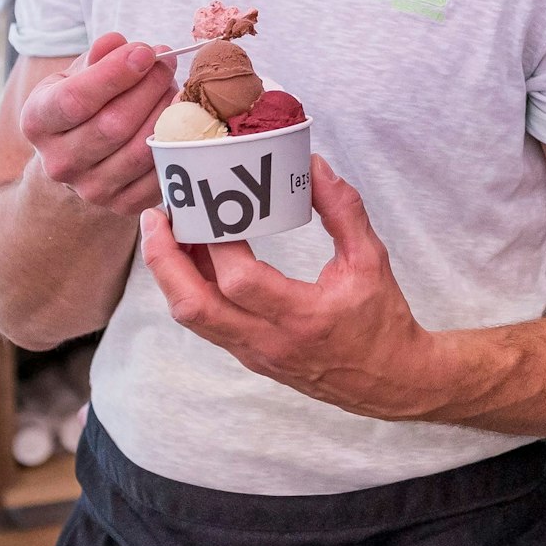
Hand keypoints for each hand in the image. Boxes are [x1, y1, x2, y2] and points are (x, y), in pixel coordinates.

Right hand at [19, 32, 177, 216]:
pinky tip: (182, 119)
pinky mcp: (123, 205)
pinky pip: (160, 173)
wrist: (79, 159)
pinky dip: (177, 144)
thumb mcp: (77, 75)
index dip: (114, 73)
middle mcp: (59, 162)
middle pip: (114, 124)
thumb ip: (97, 56)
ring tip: (175, 88)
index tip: (146, 51)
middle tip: (167, 64)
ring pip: (140, 148)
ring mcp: (92, 189)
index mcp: (38, 122)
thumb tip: (117, 43)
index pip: (74, 100)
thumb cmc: (83, 105)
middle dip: (149, 88)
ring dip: (167, 113)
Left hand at [139, 156, 448, 420]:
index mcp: (303, 317)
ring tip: (166, 231)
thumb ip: (343, 210)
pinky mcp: (249, 356)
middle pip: (194, 306)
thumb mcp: (372, 259)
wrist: (389, 380)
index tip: (213, 203)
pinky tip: (192, 258)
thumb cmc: (382, 320)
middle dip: (165, 259)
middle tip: (156, 216)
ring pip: (191, 317)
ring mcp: (253, 353)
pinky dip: (189, 288)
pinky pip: (205, 322)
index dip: (219, 242)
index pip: (241, 282)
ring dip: (170, 273)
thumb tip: (313, 165)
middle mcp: (268, 341)